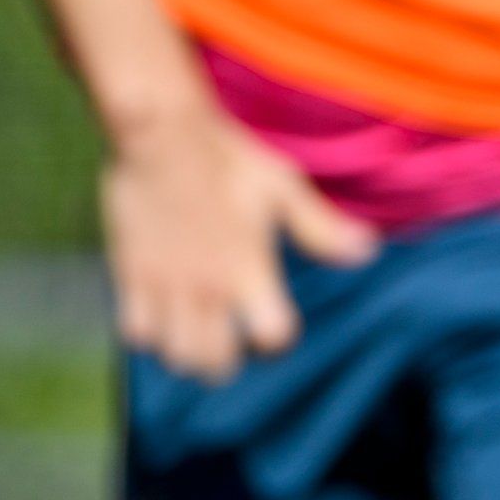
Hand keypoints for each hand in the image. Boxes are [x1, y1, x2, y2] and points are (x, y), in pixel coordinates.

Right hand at [101, 103, 375, 382]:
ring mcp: (167, 286)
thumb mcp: (283, 188)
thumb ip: (321, 229)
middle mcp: (208, 288)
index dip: (276, 340)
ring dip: (187, 354)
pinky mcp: (131, 276)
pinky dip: (148, 335)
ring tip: (194, 335)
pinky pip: (136, 334)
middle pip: (216, 363)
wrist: (161, 136)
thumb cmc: (229, 158)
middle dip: (227, 363)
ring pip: (176, 356)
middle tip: (229, 345)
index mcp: (250, 271)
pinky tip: (159, 316)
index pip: (271, 338)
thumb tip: (368, 253)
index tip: (273, 325)